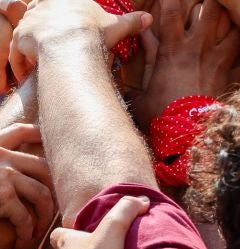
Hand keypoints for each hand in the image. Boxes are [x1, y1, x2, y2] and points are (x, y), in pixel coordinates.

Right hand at [0, 123, 54, 245]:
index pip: (20, 131)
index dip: (38, 135)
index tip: (47, 142)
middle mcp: (2, 157)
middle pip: (42, 166)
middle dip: (51, 187)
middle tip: (48, 203)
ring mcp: (5, 176)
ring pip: (41, 194)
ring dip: (43, 215)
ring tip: (36, 230)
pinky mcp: (4, 198)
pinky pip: (24, 218)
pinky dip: (26, 233)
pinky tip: (20, 243)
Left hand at [12, 0, 152, 78]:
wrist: (71, 45)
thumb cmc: (94, 34)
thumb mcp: (115, 26)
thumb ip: (130, 22)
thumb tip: (149, 19)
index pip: (54, 2)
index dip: (54, 17)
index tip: (56, 30)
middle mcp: (44, 3)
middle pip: (36, 15)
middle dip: (39, 31)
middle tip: (44, 48)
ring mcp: (29, 19)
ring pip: (25, 34)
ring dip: (28, 50)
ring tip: (36, 65)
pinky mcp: (19, 36)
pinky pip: (15, 51)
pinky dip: (19, 64)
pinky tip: (25, 74)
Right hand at [132, 0, 238, 128]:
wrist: (187, 130)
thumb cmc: (160, 114)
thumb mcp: (141, 94)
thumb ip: (138, 70)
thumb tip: (126, 59)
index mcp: (172, 50)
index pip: (171, 13)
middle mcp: (196, 47)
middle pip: (208, 9)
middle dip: (206, 2)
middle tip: (202, 2)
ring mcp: (216, 55)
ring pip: (228, 22)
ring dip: (225, 15)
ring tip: (221, 12)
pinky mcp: (229, 68)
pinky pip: (239, 43)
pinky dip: (237, 34)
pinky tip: (235, 32)